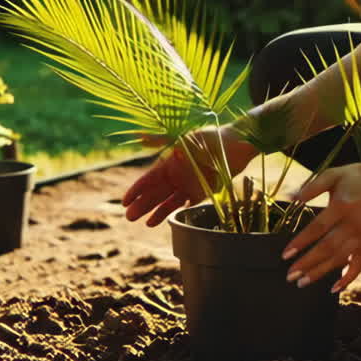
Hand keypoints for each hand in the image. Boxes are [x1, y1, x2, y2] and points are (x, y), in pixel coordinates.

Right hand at [122, 125, 257, 226]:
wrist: (236, 146)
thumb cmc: (209, 139)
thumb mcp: (183, 139)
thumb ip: (161, 140)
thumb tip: (140, 136)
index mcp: (170, 162)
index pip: (148, 179)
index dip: (136, 190)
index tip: (125, 201)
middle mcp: (177, 174)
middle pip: (156, 193)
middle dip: (143, 204)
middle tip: (129, 217)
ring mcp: (189, 184)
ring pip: (169, 201)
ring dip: (156, 211)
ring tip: (145, 223)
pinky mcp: (203, 192)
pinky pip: (187, 205)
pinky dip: (178, 213)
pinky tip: (169, 222)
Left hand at [282, 161, 360, 292]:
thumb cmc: (360, 178)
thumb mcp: (336, 174)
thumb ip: (313, 186)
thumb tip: (290, 199)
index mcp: (343, 206)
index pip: (318, 228)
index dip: (301, 242)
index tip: (285, 254)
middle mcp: (354, 224)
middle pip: (327, 248)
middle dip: (307, 263)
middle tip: (289, 276)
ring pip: (340, 259)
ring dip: (320, 273)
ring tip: (302, 283)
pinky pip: (359, 265)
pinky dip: (348, 279)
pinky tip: (334, 289)